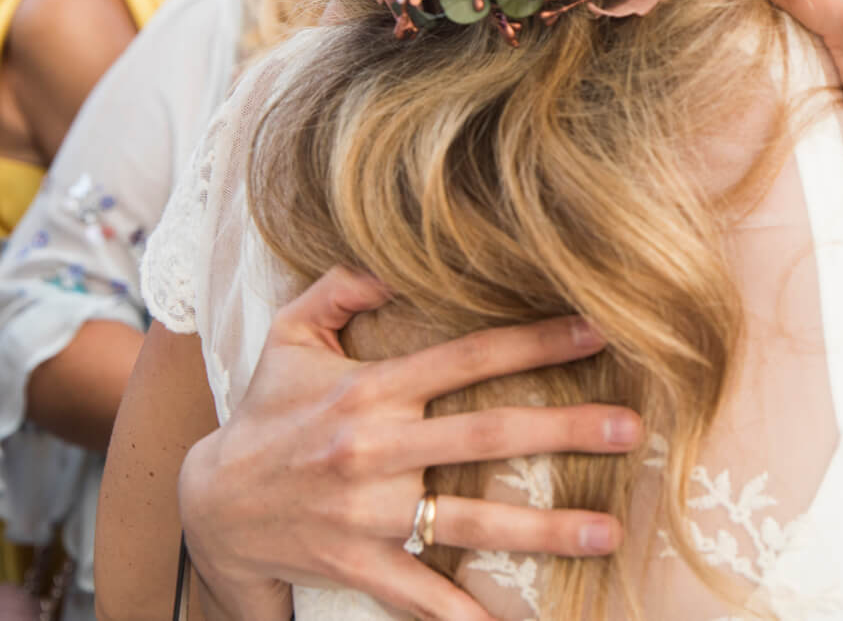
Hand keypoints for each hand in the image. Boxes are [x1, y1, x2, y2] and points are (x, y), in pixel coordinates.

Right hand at [179, 267, 640, 620]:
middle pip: (487, 436)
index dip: (533, 341)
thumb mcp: (289, 337)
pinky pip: (421, 596)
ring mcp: (369, 514)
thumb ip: (341, 287)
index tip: (598, 330)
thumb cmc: (265, 413)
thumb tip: (395, 257)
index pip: (466, 357)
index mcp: (371, 389)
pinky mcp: (359, 565)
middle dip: (565, 430)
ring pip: (471, 522)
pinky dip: (463, 616)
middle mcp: (376, 449)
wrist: (210, 506)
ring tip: (610, 531)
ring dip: (545, 530)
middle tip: (631, 428)